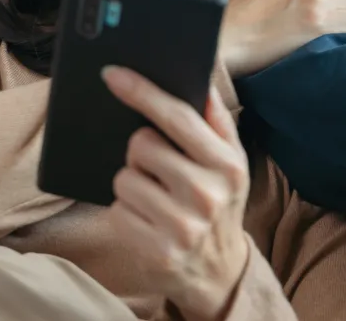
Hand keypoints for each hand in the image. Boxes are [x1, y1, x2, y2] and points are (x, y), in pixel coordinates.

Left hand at [102, 67, 252, 320]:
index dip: (142, 92)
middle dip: (141, 152)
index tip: (113, 74)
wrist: (219, 270)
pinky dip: (126, 211)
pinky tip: (146, 219)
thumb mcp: (232, 160)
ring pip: (124, 178)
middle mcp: (207, 194)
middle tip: (157, 167)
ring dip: (132, 183)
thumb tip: (200, 76)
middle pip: (141, 145)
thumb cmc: (220, 201)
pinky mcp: (156, 250)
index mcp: (227, 164)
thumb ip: (216, 118)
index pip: (177, 117)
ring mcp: (182, 226)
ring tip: (155, 197)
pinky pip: (117, 210)